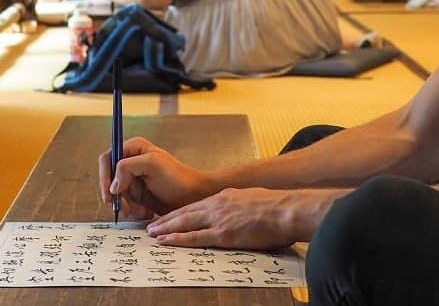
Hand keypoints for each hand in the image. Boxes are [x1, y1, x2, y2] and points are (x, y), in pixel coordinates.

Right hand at [99, 137, 214, 219]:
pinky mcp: (137, 194)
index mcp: (134, 148)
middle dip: (117, 196)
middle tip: (125, 208)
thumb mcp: (152, 165)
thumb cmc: (178, 178)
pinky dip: (132, 211)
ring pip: (116, 195)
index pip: (107, 159)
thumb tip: (113, 184)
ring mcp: (134, 179)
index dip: (105, 176)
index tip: (110, 193)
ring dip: (126, 206)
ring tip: (140, 211)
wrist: (193, 197)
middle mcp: (131, 162)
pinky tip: (144, 212)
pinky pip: (125, 204)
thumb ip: (128, 166)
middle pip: (109, 180)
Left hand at [146, 187, 305, 249]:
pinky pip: (194, 238)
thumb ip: (240, 204)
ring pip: (185, 223)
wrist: (287, 210)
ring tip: (152, 233)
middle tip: (151, 225)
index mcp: (226, 196)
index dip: (180, 212)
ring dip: (166, 228)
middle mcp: (218, 205)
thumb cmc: (277, 206)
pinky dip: (177, 240)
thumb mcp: (253, 198)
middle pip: (185, 212)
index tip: (169, 216)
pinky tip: (165, 241)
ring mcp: (219, 219)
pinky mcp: (223, 234)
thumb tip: (238, 211)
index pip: (196, 205)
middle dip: (167, 219)